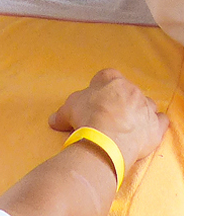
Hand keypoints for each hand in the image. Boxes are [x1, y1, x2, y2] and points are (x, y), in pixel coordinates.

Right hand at [51, 68, 168, 172]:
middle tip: (109, 116)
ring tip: (128, 125)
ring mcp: (146, 107)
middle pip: (127, 91)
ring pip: (147, 104)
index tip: (95, 99)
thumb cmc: (88, 117)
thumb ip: (63, 112)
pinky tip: (149, 131)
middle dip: (120, 101)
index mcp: (111, 80)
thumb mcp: (68, 109)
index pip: (107, 76)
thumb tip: (54, 120)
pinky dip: (156, 124)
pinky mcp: (155, 125)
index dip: (100, 87)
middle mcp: (132, 89)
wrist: (107, 138)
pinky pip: (161, 121)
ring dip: (139, 112)